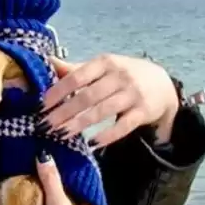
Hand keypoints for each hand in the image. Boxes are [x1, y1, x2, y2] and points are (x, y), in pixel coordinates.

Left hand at [41, 54, 178, 147]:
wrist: (162, 84)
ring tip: (61, 134)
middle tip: (46, 124)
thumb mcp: (102, 67)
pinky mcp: (143, 112)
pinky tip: (91, 143)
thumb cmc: (123, 76)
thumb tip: (48, 61)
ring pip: (102, 111)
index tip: (42, 105)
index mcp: (106, 62)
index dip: (59, 90)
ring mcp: (132, 94)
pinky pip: (123, 126)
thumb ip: (76, 69)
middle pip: (88, 96)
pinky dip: (106, 135)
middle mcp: (120, 76)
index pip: (78, 76)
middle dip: (65, 111)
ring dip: (80, 124)